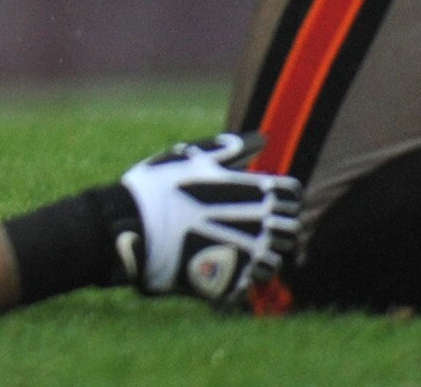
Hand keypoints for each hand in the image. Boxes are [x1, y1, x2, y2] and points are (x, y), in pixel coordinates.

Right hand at [116, 135, 298, 303]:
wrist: (129, 228)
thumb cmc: (156, 186)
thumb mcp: (190, 157)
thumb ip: (231, 148)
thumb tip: (263, 138)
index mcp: (253, 191)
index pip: (291, 194)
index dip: (277, 194)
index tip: (256, 196)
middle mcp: (259, 224)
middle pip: (290, 228)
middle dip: (273, 226)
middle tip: (242, 223)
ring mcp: (249, 256)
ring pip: (277, 259)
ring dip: (261, 252)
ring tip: (231, 244)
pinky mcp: (234, 281)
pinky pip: (253, 280)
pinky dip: (242, 273)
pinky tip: (219, 261)